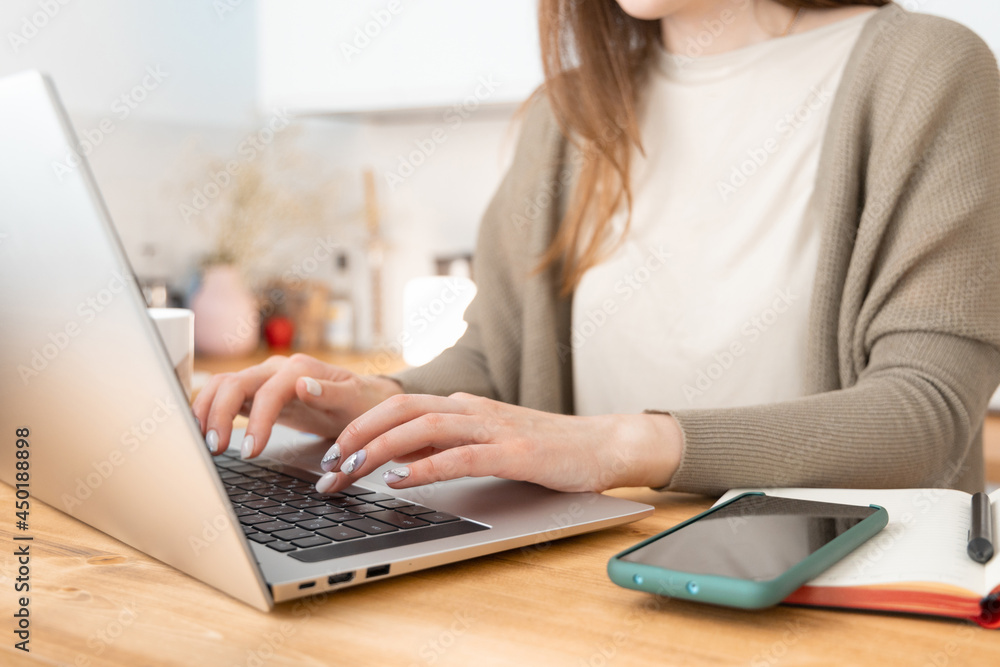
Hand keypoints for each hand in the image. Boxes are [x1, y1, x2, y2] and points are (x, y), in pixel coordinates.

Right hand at [191, 354, 403, 457]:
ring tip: (204, 442)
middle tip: (215, 448)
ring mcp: (263, 380)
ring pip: (223, 386)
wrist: (360, 399)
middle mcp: (276, 370)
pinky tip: (203, 432)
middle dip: (220, 414)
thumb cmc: (360, 401)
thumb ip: (331, 393)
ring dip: (208, 411)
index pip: (268, 392)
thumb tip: (304, 386)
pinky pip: (225, 396)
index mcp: (299, 369)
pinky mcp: (256, 393)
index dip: (256, 421)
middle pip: (234, 383)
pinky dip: (210, 410)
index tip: (250, 451)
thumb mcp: (355, 399)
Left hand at [313, 392, 682, 493]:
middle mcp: (472, 409)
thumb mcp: (485, 442)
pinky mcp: (514, 452)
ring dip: (378, 449)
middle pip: (400, 409)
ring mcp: (493, 428)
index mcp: (462, 406)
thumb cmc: (544, 447)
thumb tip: (396, 461)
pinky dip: (423, 468)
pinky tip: (400, 482)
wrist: (602, 444)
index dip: (358, 425)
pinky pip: (460, 455)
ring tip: (349, 472)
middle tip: (326, 465)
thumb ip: (444, 446)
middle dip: (356, 434)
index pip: (398, 406)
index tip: (329, 453)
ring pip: (422, 428)